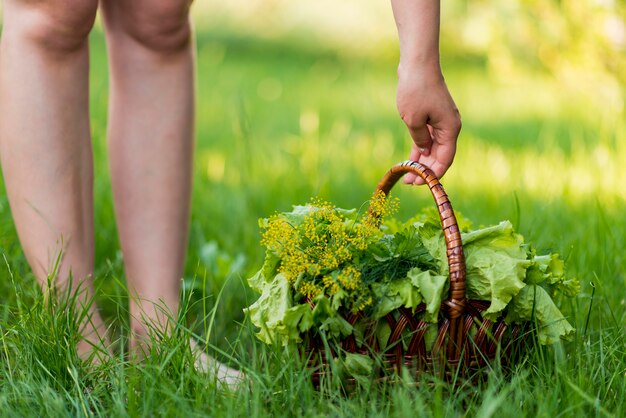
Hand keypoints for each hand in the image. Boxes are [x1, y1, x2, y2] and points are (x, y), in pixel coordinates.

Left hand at [396, 63, 460, 184]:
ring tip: (407, 173)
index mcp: (450, 129)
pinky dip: (420, 148)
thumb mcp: (413, 120)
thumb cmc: (416, 90)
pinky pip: (428, 137)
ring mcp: (442, 121)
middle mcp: (450, 127)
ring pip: (433, 148)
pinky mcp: (433, 116)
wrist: (417, 64)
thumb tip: (424, 152)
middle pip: (440, 155)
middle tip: (409, 182)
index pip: (445, 159)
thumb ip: (419, 139)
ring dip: (421, 161)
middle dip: (426, 170)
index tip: (418, 183)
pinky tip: (410, 158)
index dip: (433, 174)